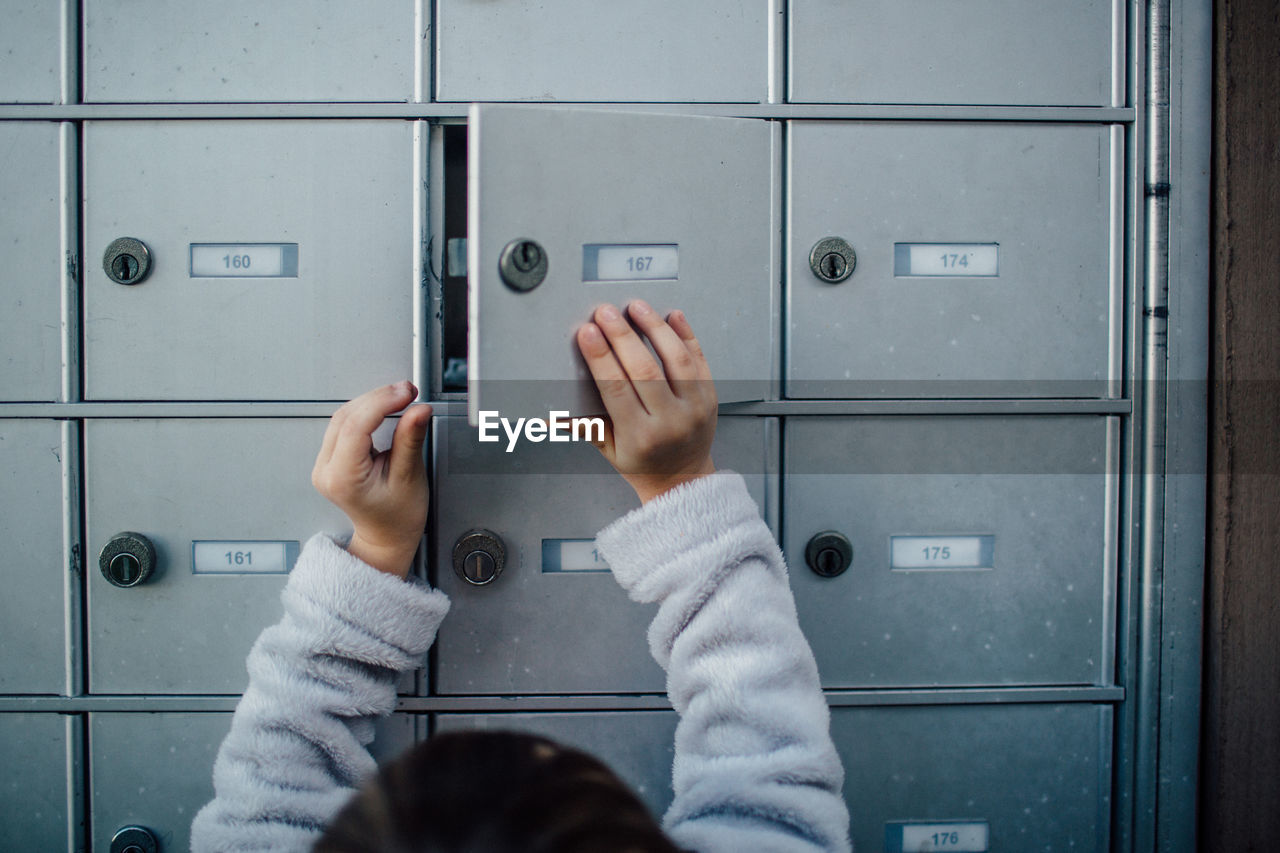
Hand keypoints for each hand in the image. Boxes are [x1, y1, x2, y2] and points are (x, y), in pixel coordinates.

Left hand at [311, 381, 432, 577]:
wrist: (386, 537)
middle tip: (408, 392)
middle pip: (347, 416)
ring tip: (400, 398)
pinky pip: (343, 424)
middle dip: (379, 398)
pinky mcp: (330, 457)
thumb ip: (410, 439)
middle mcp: (326, 470)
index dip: (383, 402)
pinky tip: (384, 408)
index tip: (406, 393)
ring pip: (343, 416)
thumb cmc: (397, 517)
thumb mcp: (409, 477)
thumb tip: (418, 410)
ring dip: (372, 402)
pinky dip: (365, 411)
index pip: (356, 426)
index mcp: (342, 478)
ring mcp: (323, 464)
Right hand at [575, 301, 716, 503]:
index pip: (616, 389)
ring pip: (675, 360)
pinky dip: (686, 335)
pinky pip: (699, 359)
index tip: (587, 333)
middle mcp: (670, 422)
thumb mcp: (608, 449)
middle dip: (622, 336)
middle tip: (606, 313)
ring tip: (636, 307)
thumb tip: (547, 411)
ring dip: (654, 328)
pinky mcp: (710, 396)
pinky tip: (672, 316)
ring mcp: (694, 408)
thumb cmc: (642, 462)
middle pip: (644, 370)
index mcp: (639, 436)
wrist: (683, 479)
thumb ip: (583, 425)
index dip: (600, 357)